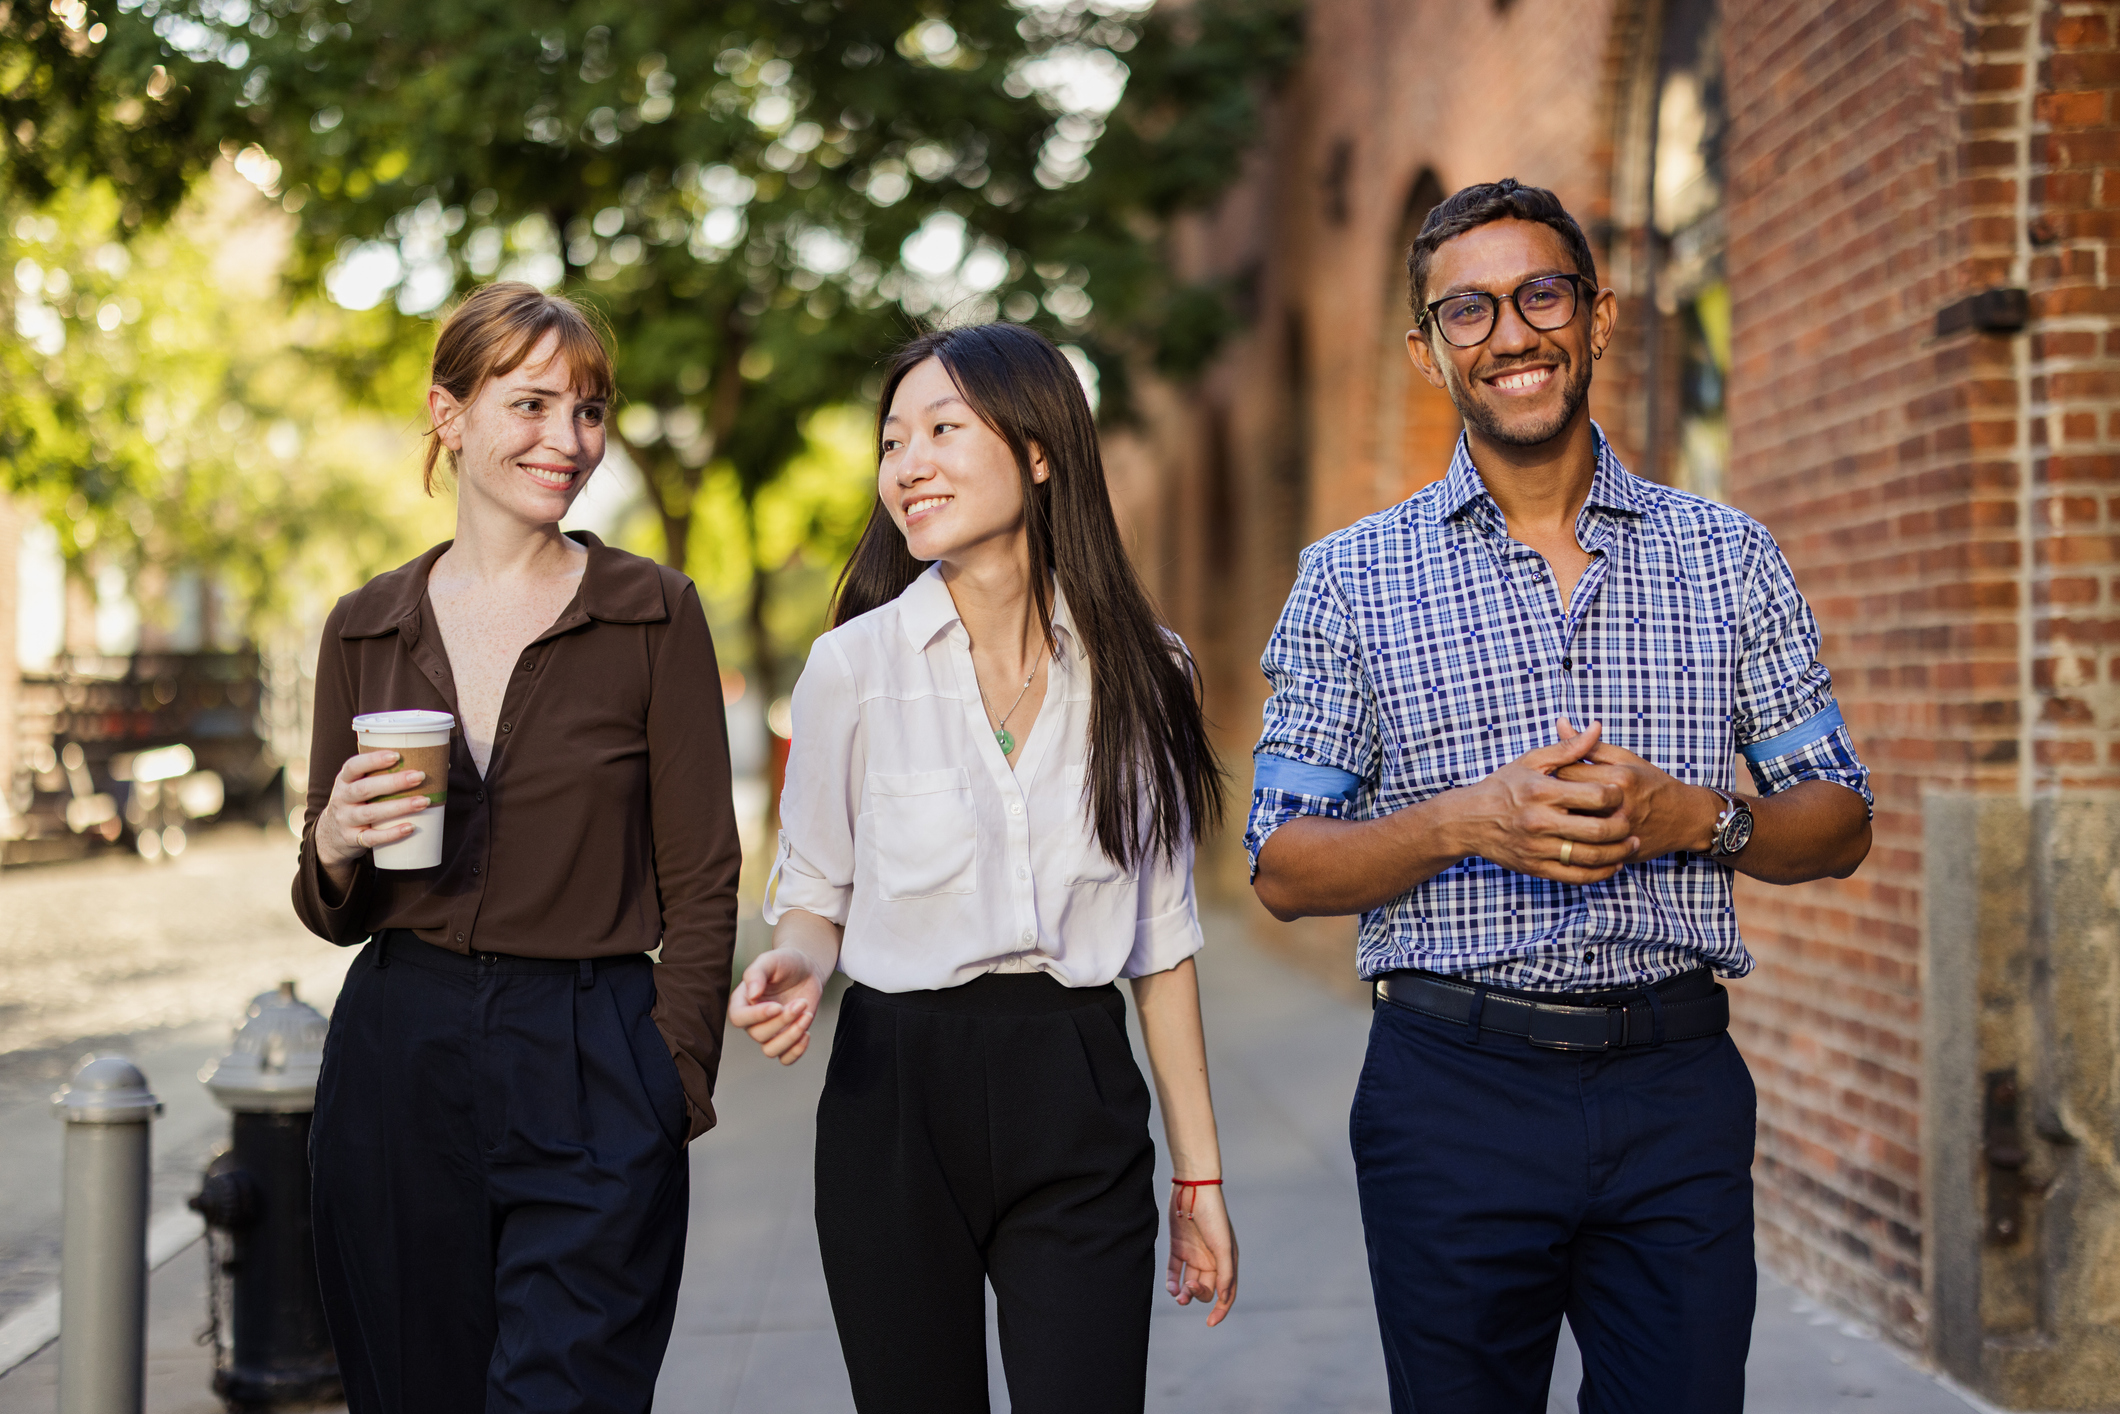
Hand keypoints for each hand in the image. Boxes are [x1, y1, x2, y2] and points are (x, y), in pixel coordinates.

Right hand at [313, 750, 429, 869]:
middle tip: (420, 776)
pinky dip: (392, 834)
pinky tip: (410, 827)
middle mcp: (342, 799)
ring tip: (424, 801)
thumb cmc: (359, 803)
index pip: (353, 766)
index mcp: (345, 780)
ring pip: (370, 813)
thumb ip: (387, 775)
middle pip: (364, 788)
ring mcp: (345, 820)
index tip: (396, 755)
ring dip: (399, 806)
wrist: (331, 836)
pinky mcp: (352, 840)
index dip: (373, 759)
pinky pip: (372, 838)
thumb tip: (440, 764)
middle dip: (393, 782)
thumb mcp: (362, 786)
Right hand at [728, 948, 824, 1064]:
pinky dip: (796, 1051)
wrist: (807, 970)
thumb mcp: (770, 960)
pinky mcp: (786, 1039)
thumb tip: (752, 994)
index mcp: (742, 1001)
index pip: (739, 1018)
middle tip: (801, 1003)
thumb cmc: (785, 963)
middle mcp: (753, 1021)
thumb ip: (756, 973)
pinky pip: (785, 1058)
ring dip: (791, 1037)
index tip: (777, 1006)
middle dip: (783, 1021)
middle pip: (758, 1035)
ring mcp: (770, 1032)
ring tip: (806, 1015)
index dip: (757, 1017)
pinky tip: (807, 1033)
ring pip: (771, 1051)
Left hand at [1166, 1182, 1236, 1325]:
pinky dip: (1172, 1281)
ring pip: (1189, 1282)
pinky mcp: (1178, 1247)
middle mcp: (1211, 1259)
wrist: (1193, 1188)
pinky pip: (1174, 1270)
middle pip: (1206, 1288)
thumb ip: (1225, 1273)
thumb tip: (1223, 1298)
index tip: (1210, 1322)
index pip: (1226, 1292)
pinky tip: (1170, 1287)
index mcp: (1227, 1261)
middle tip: (1189, 1289)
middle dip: (1198, 1294)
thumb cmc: (1214, 1216)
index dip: (1221, 1309)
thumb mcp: (1223, 1246)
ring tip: (1177, 1295)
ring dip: (1184, 1292)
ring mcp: (1194, 1254)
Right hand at [1450, 720, 1637, 882]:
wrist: (1468, 820)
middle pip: (1598, 829)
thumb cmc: (1503, 786)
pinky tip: (1614, 864)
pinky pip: (1576, 876)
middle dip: (1623, 826)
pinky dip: (1600, 873)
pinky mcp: (1535, 868)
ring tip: (1631, 844)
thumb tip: (1596, 728)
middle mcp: (1540, 821)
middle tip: (1631, 820)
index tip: (1620, 793)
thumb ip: (1568, 747)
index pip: (1596, 796)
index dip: (1616, 795)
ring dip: (1618, 853)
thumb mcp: (1532, 761)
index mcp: (1543, 791)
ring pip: (1590, 856)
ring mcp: (1538, 848)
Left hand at [1553, 717, 1721, 861]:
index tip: (1553, 775)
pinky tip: (1572, 832)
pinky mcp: (1619, 850)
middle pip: (1565, 800)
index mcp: (1618, 777)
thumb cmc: (1651, 783)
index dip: (1554, 772)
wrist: (1685, 819)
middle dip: (1553, 797)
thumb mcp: (1625, 759)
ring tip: (1560, 813)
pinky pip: (1584, 846)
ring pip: (1571, 826)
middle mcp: (1618, 805)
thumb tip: (1560, 723)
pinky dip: (1574, 839)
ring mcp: (1619, 832)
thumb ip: (1589, 745)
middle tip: (1551, 795)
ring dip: (1561, 820)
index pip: (1566, 771)